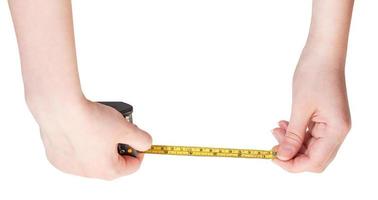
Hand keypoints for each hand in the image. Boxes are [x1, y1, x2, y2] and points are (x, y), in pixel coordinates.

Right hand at [33, 99, 151, 179]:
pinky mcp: (55, 156)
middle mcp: (87, 172)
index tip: (136, 140)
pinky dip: (80, 143)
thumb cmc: (91, 120)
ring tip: (99, 126)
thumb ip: (142, 139)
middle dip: (117, 146)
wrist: (61, 109)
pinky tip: (82, 128)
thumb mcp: (126, 128)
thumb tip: (145, 144)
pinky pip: (73, 152)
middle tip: (118, 130)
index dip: (138, 151)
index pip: (132, 166)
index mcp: (107, 170)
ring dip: (99, 144)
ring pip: (91, 157)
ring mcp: (69, 166)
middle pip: (111, 162)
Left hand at [272, 55, 350, 172]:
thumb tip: (283, 156)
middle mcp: (338, 131)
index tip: (273, 157)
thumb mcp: (300, 107)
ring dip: (292, 143)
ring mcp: (332, 125)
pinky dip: (296, 133)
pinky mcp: (326, 119)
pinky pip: (310, 135)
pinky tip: (283, 124)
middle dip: (292, 154)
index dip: (293, 165)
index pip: (315, 162)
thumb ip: (293, 135)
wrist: (322, 53)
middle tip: (273, 144)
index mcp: (337, 130)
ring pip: (311, 147)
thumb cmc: (314, 75)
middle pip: (314, 158)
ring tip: (276, 129)